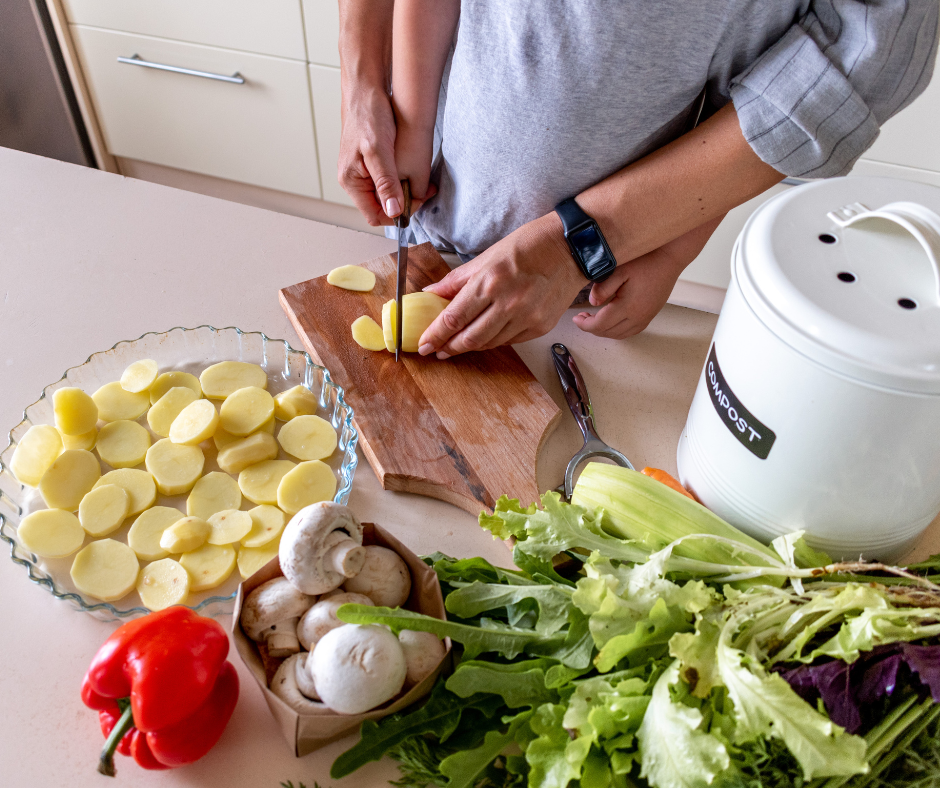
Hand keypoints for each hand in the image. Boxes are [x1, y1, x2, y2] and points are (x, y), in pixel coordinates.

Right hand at [338, 88, 434, 224]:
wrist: (365, 89)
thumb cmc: (368, 115)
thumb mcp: (379, 151)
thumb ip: (386, 182)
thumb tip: (393, 211)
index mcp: (351, 182)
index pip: (375, 215)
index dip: (397, 214)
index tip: (416, 202)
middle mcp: (354, 181)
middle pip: (382, 207)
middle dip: (404, 203)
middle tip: (426, 192)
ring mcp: (362, 173)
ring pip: (387, 195)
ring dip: (405, 192)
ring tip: (423, 184)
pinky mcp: (371, 163)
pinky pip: (388, 181)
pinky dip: (402, 181)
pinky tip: (415, 173)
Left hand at [418, 213, 586, 357]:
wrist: (570, 249)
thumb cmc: (529, 246)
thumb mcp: (486, 256)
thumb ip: (456, 280)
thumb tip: (431, 294)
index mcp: (489, 282)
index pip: (453, 318)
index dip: (435, 335)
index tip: (424, 344)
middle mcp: (508, 304)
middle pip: (469, 338)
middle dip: (449, 347)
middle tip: (437, 350)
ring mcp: (526, 318)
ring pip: (489, 343)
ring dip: (470, 346)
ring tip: (457, 344)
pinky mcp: (540, 327)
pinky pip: (509, 341)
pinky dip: (493, 341)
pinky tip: (484, 336)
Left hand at [573, 217, 722, 338]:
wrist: (670, 258)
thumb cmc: (645, 260)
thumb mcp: (619, 269)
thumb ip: (603, 287)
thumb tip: (592, 303)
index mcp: (628, 306)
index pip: (601, 324)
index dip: (585, 325)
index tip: (575, 318)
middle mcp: (638, 316)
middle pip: (609, 332)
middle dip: (592, 328)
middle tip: (582, 318)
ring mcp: (646, 317)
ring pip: (620, 334)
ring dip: (604, 331)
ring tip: (593, 320)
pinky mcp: (650, 315)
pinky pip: (631, 331)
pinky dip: (617, 331)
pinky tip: (611, 322)